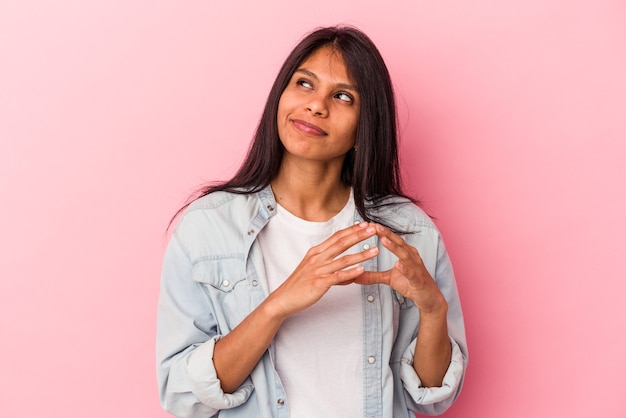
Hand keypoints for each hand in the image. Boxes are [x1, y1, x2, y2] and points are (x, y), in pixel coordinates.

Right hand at [265, 222, 379, 318]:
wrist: (283, 299)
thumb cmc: (298, 285)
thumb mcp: (314, 271)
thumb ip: (332, 269)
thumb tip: (349, 272)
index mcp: (316, 252)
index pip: (337, 237)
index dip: (351, 230)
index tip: (364, 225)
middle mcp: (317, 258)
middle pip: (341, 243)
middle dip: (359, 235)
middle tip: (373, 229)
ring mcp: (318, 270)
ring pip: (343, 260)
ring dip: (361, 254)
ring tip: (375, 251)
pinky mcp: (319, 283)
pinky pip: (338, 276)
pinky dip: (351, 273)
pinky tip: (362, 270)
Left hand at [354, 223, 446, 315]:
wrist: (428, 298)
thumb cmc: (411, 283)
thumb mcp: (389, 279)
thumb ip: (373, 276)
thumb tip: (356, 275)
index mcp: (406, 253)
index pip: (392, 239)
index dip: (381, 231)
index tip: (369, 224)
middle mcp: (412, 257)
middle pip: (398, 242)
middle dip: (386, 233)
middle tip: (374, 226)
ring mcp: (416, 268)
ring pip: (405, 255)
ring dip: (394, 247)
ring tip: (383, 240)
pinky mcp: (419, 280)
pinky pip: (411, 273)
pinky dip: (405, 268)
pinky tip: (397, 265)